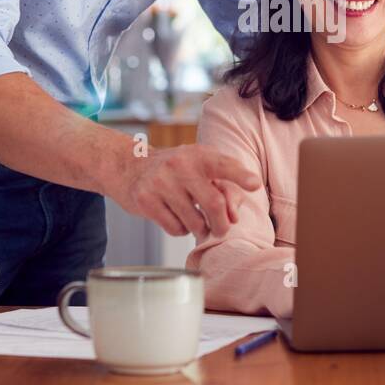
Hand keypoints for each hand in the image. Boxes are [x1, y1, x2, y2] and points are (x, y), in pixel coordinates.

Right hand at [113, 144, 261, 239]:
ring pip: (194, 222)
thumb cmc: (176, 171)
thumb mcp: (200, 170)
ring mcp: (161, 182)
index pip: (224, 165)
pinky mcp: (145, 200)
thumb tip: (233, 217)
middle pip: (213, 204)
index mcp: (199, 155)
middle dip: (221, 224)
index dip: (241, 175)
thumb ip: (223, 190)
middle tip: (221, 229)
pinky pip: (175, 228)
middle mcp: (180, 165)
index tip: (255, 184)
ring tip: (195, 220)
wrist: (130, 166)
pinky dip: (181, 230)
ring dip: (200, 228)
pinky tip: (175, 217)